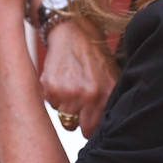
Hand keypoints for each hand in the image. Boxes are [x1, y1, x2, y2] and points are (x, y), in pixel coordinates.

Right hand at [40, 18, 116, 137]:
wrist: (74, 31)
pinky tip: (61, 79)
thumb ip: (109, 104)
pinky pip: (50, 104)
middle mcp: (88, 95)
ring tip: (70, 86)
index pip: (93, 131)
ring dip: (64, 106)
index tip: (88, 119)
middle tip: (77, 102)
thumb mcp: (111, 78)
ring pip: (62, 117)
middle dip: (75, 119)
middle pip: (75, 127)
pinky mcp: (50, 87)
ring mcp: (68, 92)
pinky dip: (53, 95)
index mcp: (106, 95)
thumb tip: (106, 130)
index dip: (89, 126)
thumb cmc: (94, 57)